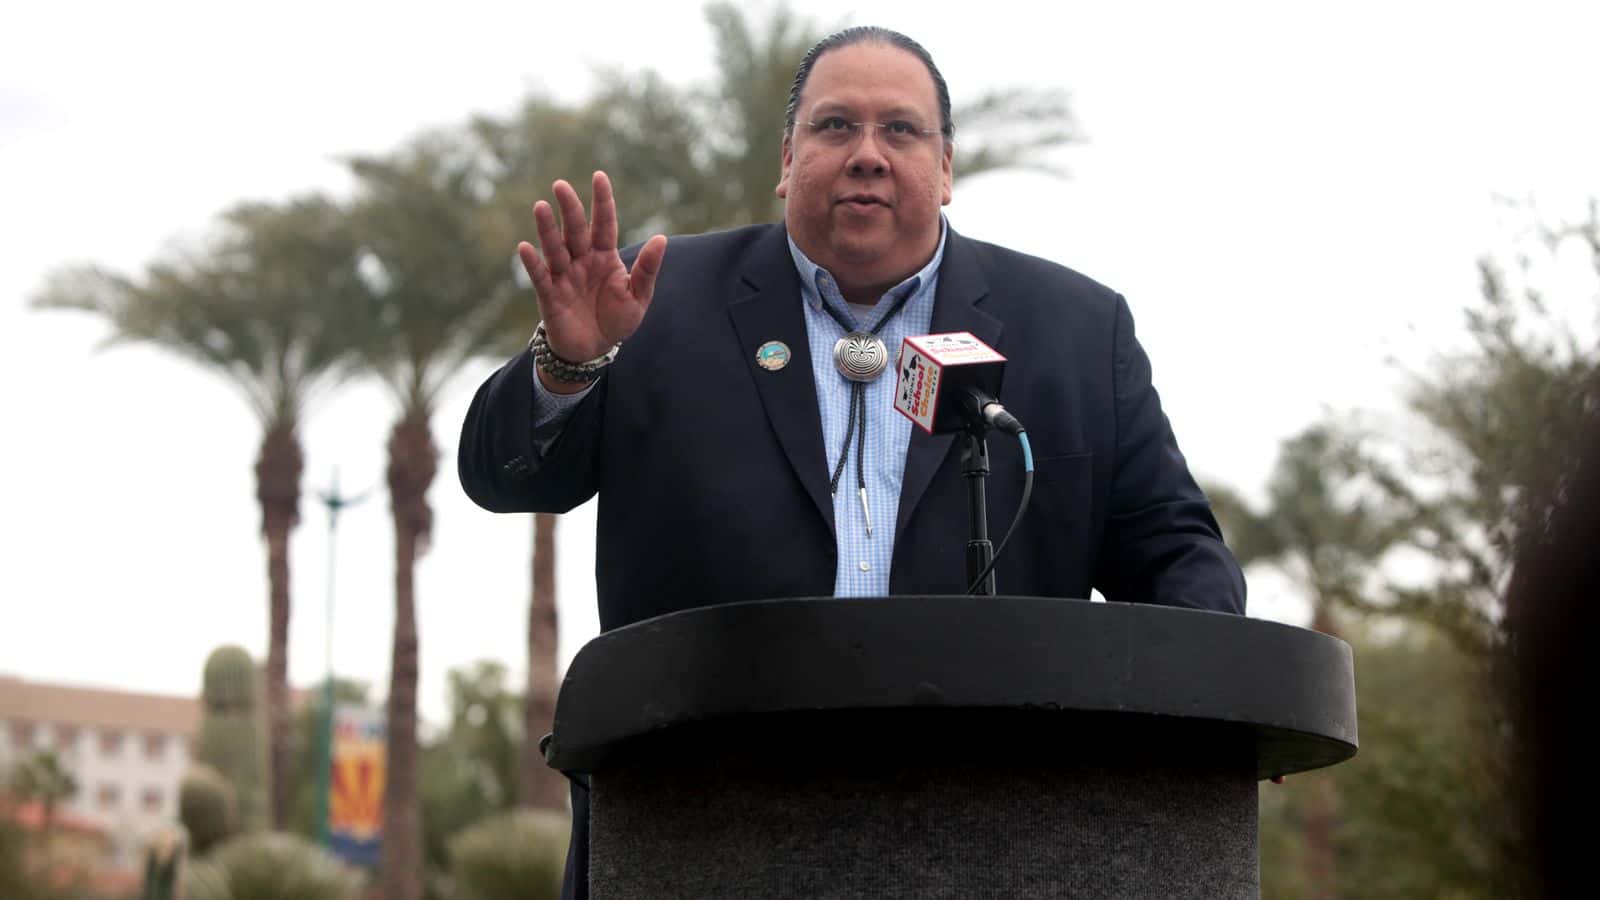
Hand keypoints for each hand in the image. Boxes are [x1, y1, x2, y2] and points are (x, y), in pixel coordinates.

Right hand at [519, 170, 666, 370]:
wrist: (594, 350)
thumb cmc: (617, 320)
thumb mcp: (638, 296)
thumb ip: (647, 269)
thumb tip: (661, 238)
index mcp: (605, 257)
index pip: (604, 224)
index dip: (602, 201)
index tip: (599, 176)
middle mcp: (582, 261)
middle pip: (575, 230)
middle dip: (569, 208)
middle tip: (560, 185)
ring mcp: (564, 276)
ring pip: (555, 248)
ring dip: (547, 229)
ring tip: (540, 206)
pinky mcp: (549, 295)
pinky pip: (540, 276)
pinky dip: (532, 263)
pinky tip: (525, 247)